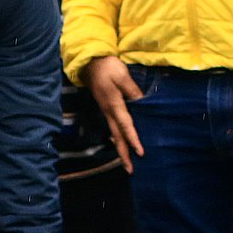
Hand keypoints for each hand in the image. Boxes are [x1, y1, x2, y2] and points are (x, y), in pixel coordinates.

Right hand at [81, 55, 143, 170]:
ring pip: (114, 134)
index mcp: (114, 105)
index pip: (125, 126)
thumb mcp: (122, 76)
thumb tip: (142, 102)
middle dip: (124, 154)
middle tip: (130, 170)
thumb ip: (132, 90)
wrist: (90, 62)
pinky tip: (123, 143)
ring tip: (127, 163)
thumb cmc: (107, 67)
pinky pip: (113, 127)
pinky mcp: (106, 108)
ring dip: (121, 149)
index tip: (140, 153)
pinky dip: (119, 138)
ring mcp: (106, 111)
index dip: (133, 139)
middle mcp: (108, 111)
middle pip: (117, 137)